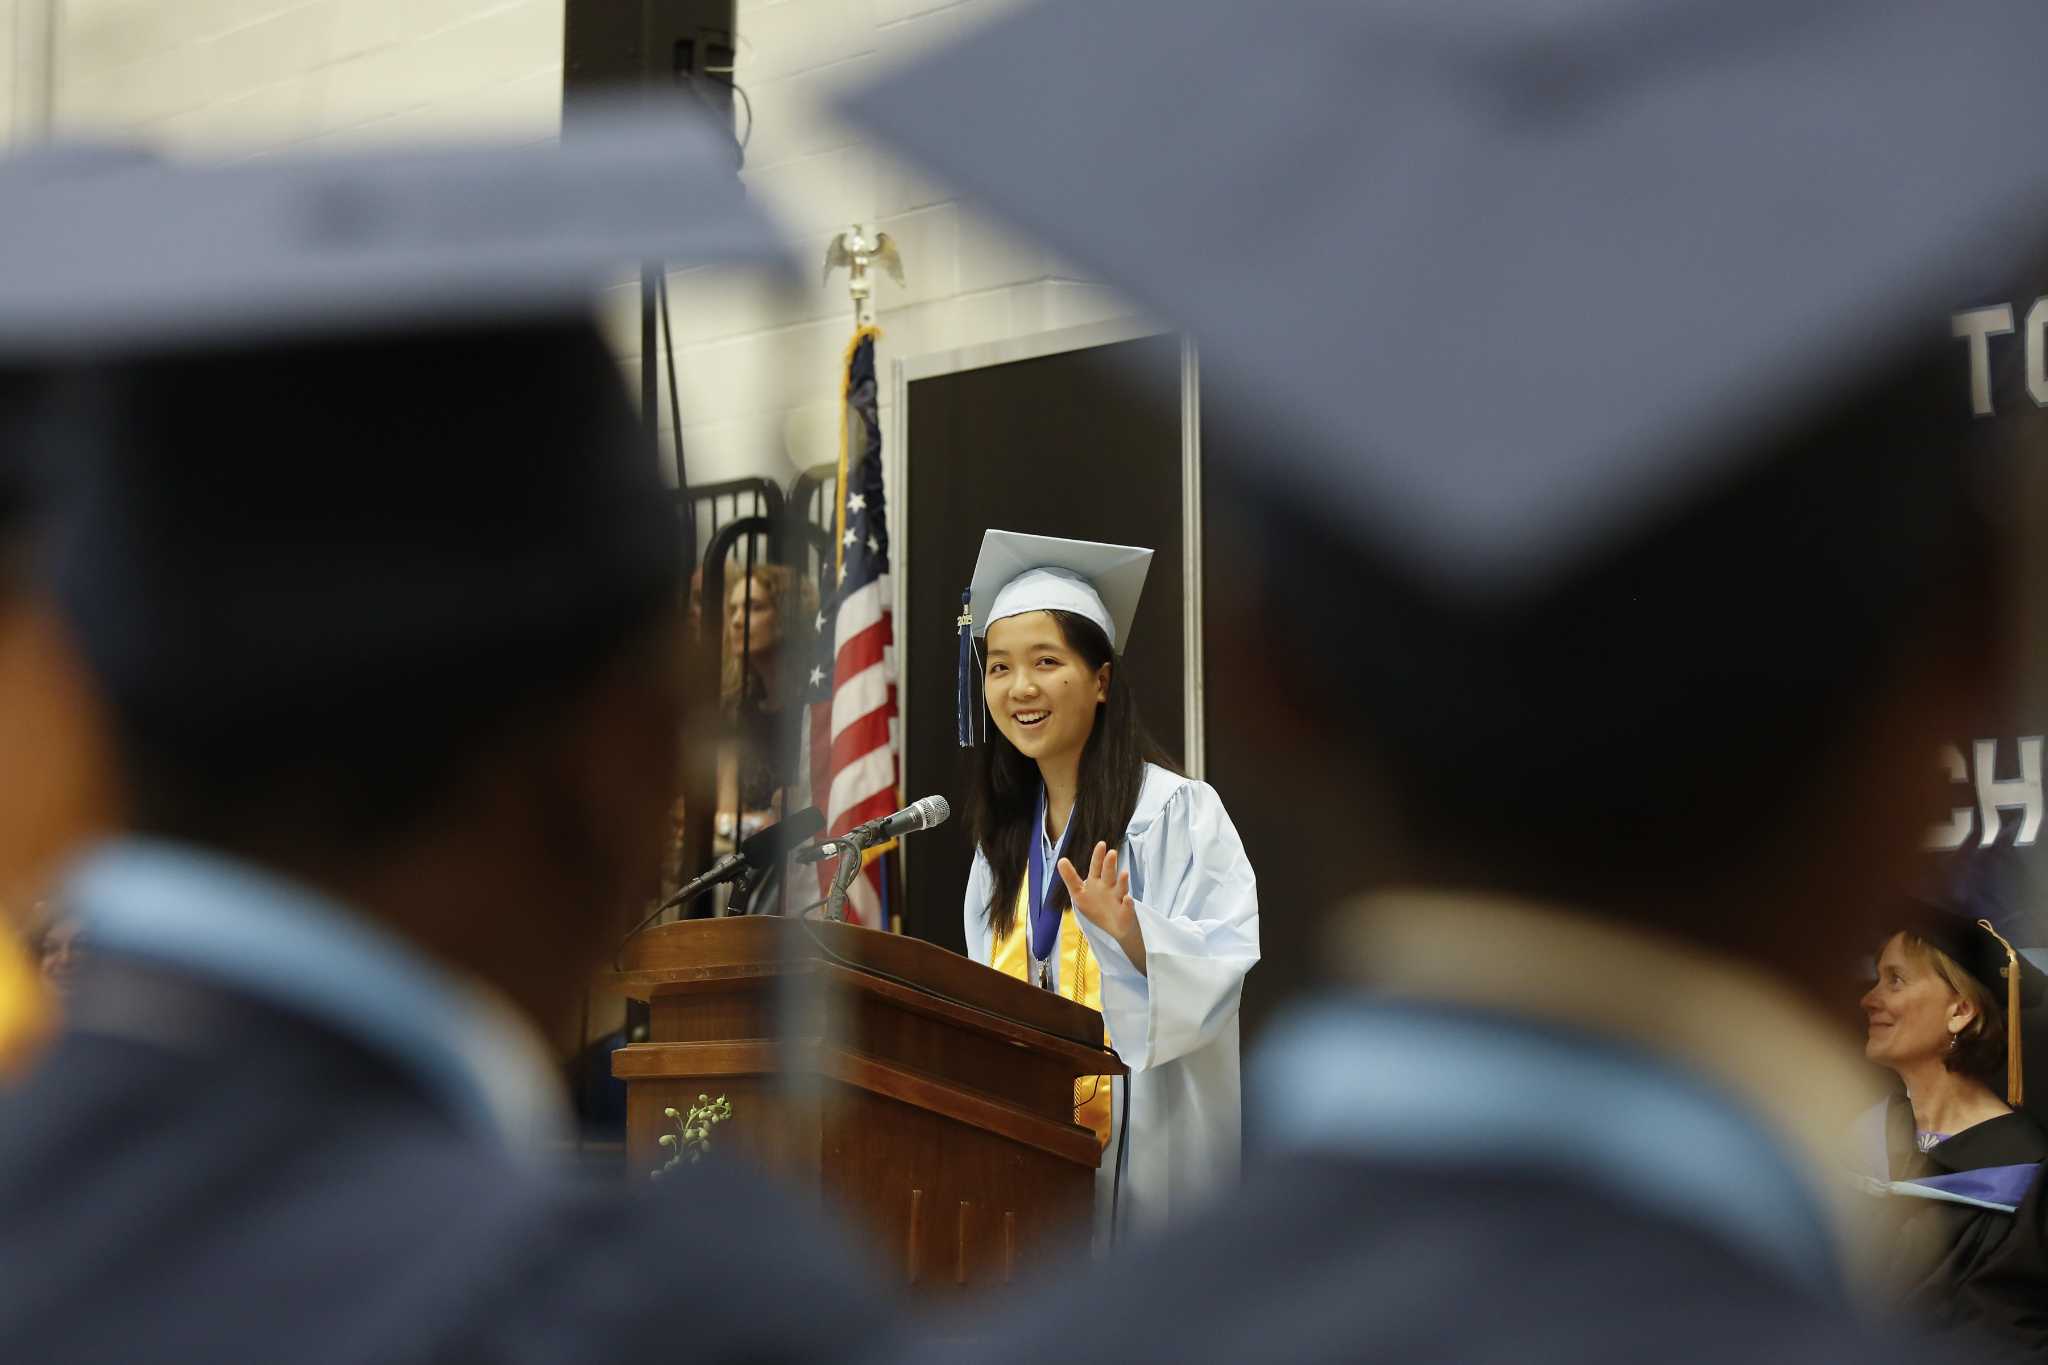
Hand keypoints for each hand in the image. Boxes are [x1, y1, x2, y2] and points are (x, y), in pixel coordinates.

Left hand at [1056, 841, 1145, 975]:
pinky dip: (1128, 903)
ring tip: (1124, 873)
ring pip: (1120, 888)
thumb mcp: (1079, 894)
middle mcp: (1109, 887)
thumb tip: (1060, 860)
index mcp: (1097, 882)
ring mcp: (1118, 899)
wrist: (1115, 927)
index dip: (1098, 857)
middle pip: (1109, 874)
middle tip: (1111, 853)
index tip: (1102, 844)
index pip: (1096, 867)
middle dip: (1109, 865)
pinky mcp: (1126, 912)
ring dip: (1122, 881)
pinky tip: (1127, 899)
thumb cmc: (1096, 908)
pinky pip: (1127, 907)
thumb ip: (1070, 877)